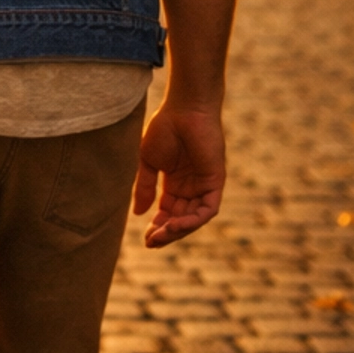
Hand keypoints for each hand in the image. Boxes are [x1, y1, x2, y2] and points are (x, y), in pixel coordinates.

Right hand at [132, 100, 225, 246]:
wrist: (184, 109)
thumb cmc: (165, 128)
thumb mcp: (149, 162)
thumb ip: (145, 187)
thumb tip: (138, 213)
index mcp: (175, 184)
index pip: (168, 213)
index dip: (157, 227)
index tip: (145, 239)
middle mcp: (191, 188)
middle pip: (180, 220)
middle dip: (166, 233)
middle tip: (150, 242)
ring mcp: (204, 186)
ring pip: (193, 219)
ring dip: (177, 230)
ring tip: (160, 236)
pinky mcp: (215, 183)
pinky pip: (207, 210)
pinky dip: (193, 220)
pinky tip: (175, 224)